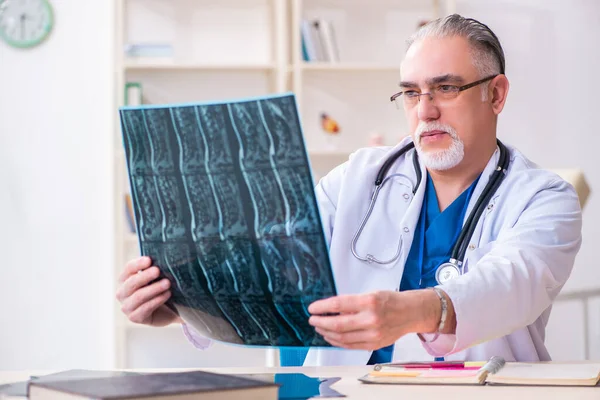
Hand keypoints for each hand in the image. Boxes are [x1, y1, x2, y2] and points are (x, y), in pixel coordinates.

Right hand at [116, 256, 181, 326]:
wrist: (166, 311)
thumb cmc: (159, 289)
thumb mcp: (156, 277)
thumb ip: (154, 268)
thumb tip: (162, 257)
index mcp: (125, 279)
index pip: (128, 269)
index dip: (137, 264)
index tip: (149, 260)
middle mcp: (122, 293)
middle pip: (131, 282)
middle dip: (145, 276)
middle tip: (158, 270)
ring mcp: (127, 307)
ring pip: (139, 296)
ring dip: (154, 288)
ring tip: (167, 283)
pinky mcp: (134, 317)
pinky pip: (145, 308)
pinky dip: (157, 300)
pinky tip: (167, 294)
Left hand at [308, 290, 446, 349]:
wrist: (411, 313)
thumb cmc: (390, 301)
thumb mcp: (370, 294)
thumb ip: (351, 303)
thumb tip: (329, 309)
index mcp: (369, 302)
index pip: (338, 305)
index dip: (321, 307)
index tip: (312, 308)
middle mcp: (371, 319)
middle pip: (338, 325)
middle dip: (320, 322)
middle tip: (313, 319)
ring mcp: (373, 334)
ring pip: (342, 338)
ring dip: (327, 333)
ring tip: (320, 328)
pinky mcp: (374, 345)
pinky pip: (350, 345)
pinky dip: (338, 342)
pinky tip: (331, 337)